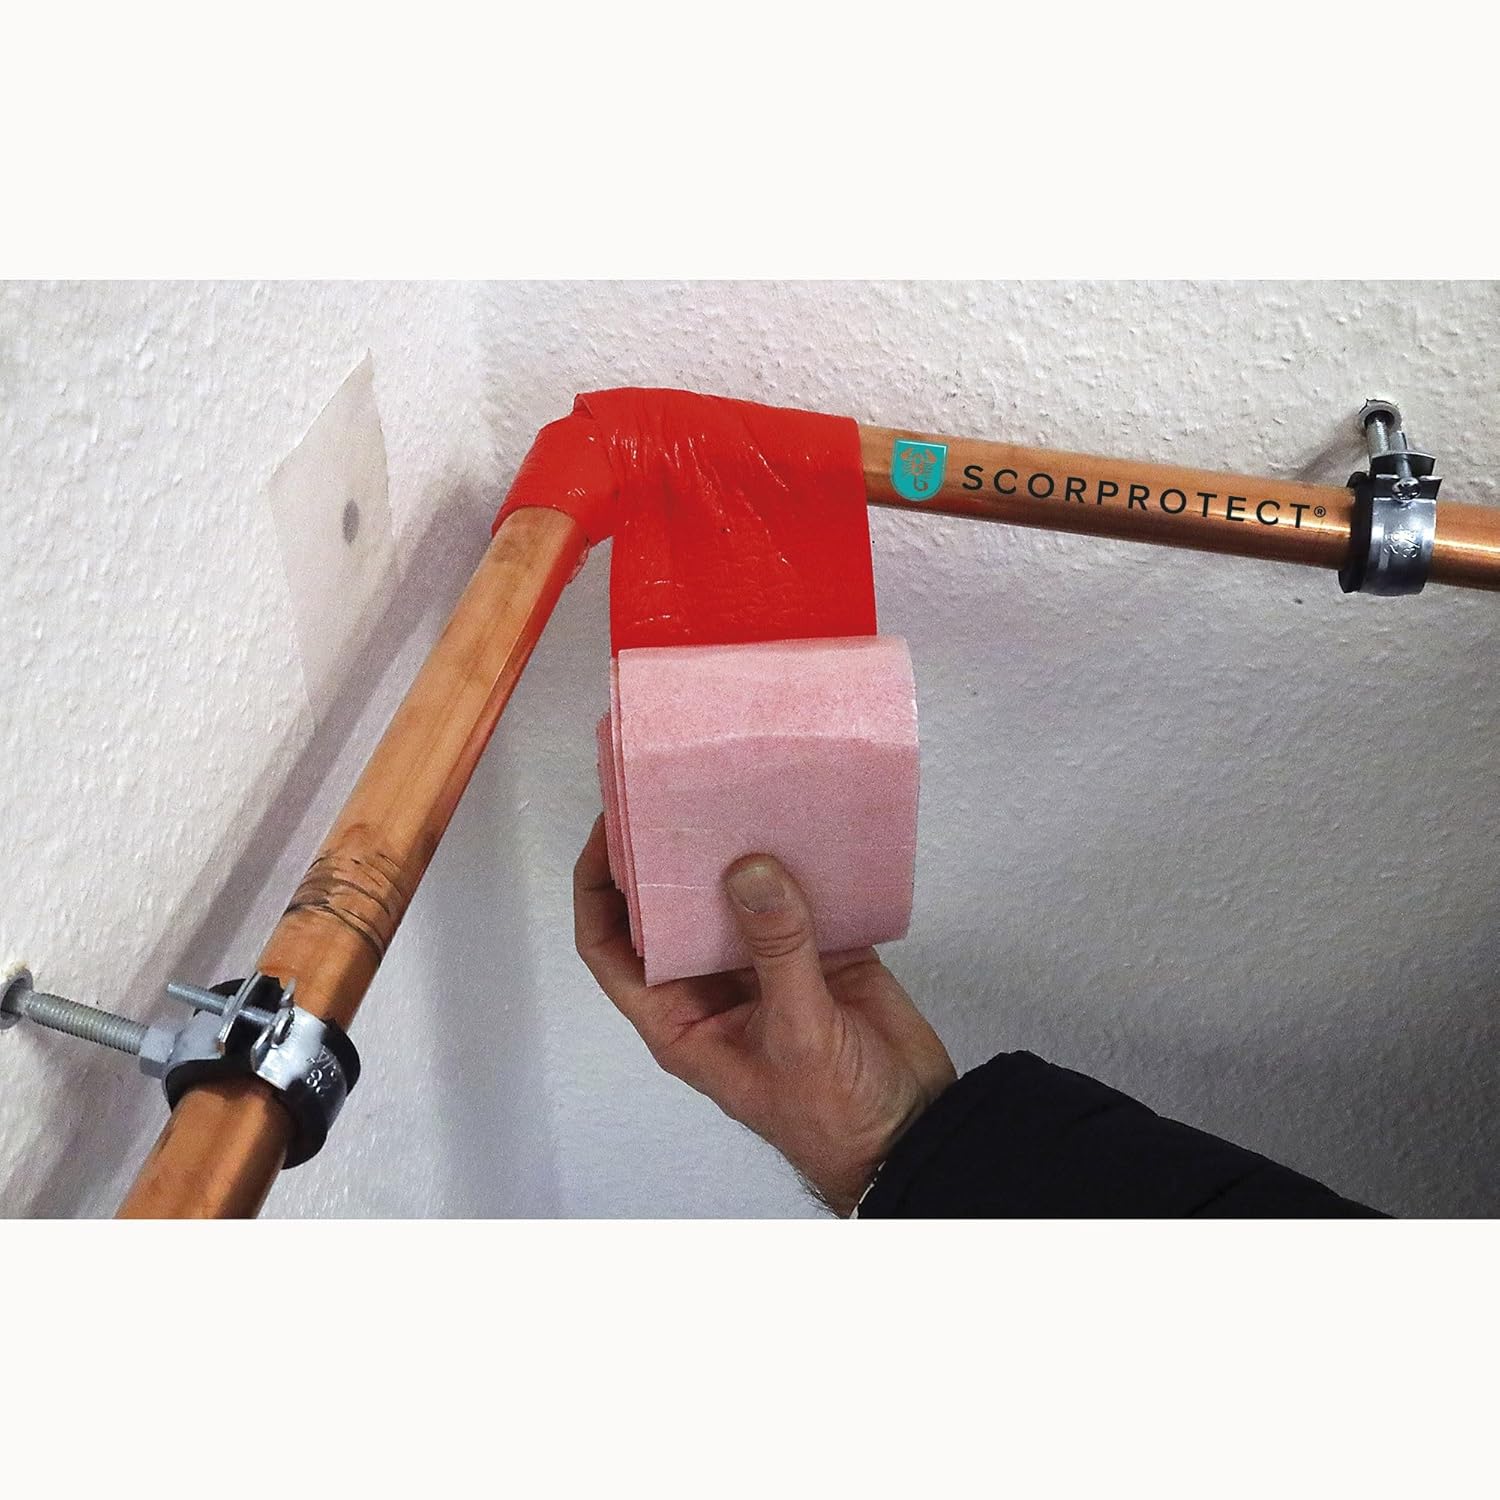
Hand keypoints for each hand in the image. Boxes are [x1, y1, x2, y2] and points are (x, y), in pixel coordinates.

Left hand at [573, 816, 956, 1214]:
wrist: (914, 1135)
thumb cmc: (835, 1118)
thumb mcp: (797, 1035)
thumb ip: (777, 951)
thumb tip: (750, 871)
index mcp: (681, 1017)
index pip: (611, 945)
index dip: (600, 887)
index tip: (613, 829)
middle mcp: (714, 984)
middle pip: (673, 906)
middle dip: (673, 853)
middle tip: (681, 790)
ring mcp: (767, 965)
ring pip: (736, 893)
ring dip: (739, 849)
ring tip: (740, 791)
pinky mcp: (822, 951)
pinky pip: (802, 894)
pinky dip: (804, 861)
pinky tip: (806, 823)